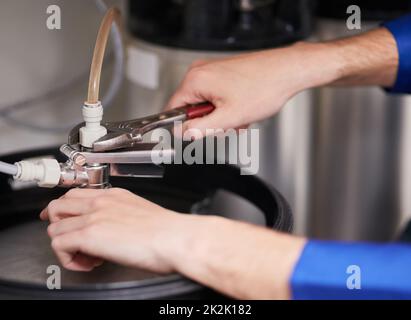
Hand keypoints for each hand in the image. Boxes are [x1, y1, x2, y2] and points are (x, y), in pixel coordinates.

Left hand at [40, 188, 190, 272]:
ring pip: (55, 228)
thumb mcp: (142, 213)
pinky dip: (68, 258)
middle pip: (58, 206)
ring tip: (87, 257)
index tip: (63, 220)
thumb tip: (115, 231)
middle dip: (58, 225)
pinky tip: (89, 263)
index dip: (65, 210)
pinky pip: (58, 245)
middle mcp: (101, 201)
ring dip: (66, 246)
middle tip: (69, 241)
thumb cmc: (167, 231)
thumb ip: (122, 216)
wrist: (174, 238)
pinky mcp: (89, 234)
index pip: (76, 195)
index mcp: (115, 195)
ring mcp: (93, 216)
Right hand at [165, 42, 337, 135]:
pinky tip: (243, 109)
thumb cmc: (265, 87)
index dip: (184, 126)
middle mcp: (201, 71)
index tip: (195, 134)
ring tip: (240, 116)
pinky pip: (217, 96)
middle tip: (228, 124)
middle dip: (210, 122)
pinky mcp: (224, 72)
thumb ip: (200, 129)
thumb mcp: (229, 118)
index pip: (173, 108)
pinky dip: (228, 107)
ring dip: (222, 116)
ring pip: (207, 104)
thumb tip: (183, 133)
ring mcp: (213, 70)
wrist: (288, 71)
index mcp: (196, 79)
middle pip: (192, 107)